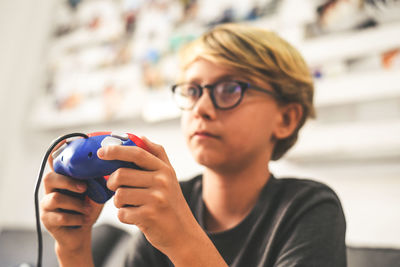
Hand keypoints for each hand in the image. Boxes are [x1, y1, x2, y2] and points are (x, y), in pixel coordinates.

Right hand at [40, 140, 103, 254]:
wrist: (80, 233)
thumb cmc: (87, 208)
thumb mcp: (95, 192)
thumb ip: (97, 180)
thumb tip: (111, 166)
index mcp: (63, 179)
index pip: (55, 162)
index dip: (57, 152)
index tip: (65, 142)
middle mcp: (51, 190)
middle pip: (49, 178)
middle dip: (68, 182)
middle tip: (84, 188)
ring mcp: (46, 205)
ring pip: (56, 199)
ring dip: (76, 205)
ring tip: (87, 210)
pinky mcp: (48, 220)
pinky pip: (60, 217)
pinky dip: (76, 219)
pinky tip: (82, 220)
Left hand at [98, 137, 201, 257]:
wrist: (183, 233)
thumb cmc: (171, 203)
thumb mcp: (170, 176)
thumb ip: (157, 155)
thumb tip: (141, 137)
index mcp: (164, 169)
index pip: (137, 153)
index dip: (116, 150)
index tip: (101, 152)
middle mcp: (162, 182)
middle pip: (121, 174)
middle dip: (112, 182)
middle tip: (116, 187)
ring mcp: (156, 199)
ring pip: (119, 195)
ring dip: (119, 202)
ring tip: (131, 205)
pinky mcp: (149, 216)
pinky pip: (122, 213)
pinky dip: (125, 216)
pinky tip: (136, 217)